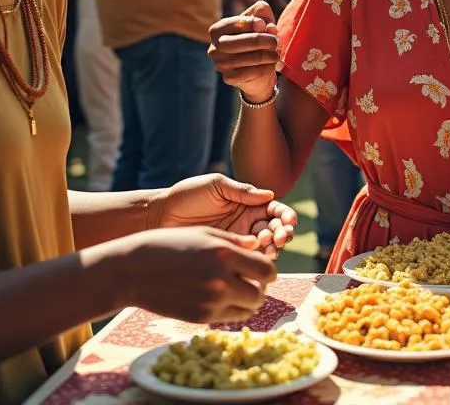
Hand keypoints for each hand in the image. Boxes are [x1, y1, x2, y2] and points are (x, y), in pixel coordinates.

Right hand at [107, 227, 275, 323]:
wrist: (134, 270)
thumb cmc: (169, 245)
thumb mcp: (204, 234)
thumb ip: (234, 241)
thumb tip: (259, 245)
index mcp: (224, 253)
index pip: (266, 269)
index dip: (268, 270)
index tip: (263, 268)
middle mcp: (221, 279)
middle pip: (260, 292)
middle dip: (260, 287)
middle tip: (251, 281)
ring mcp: (210, 301)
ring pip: (249, 308)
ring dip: (248, 300)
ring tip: (237, 289)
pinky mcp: (200, 318)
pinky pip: (230, 317)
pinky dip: (231, 309)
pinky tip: (221, 297)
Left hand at [150, 174, 296, 260]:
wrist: (160, 217)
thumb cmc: (188, 196)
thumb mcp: (216, 187)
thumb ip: (242, 191)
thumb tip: (270, 194)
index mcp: (247, 203)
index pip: (274, 209)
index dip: (285, 215)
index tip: (288, 221)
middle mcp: (246, 222)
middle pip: (274, 229)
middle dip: (282, 234)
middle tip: (279, 238)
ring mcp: (237, 240)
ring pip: (264, 247)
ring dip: (272, 248)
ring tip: (270, 250)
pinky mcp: (226, 256)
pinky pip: (246, 260)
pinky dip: (256, 262)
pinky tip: (257, 261)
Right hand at [208, 1, 281, 103]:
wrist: (258, 71)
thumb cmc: (257, 40)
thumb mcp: (261, 23)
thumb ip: (261, 13)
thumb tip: (262, 17)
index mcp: (217, 30)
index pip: (235, 23)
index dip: (252, 23)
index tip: (267, 25)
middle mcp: (214, 47)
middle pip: (239, 41)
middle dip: (262, 40)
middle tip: (277, 41)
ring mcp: (220, 64)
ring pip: (246, 58)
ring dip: (267, 55)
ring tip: (278, 52)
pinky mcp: (229, 78)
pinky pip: (249, 73)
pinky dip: (265, 67)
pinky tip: (274, 64)